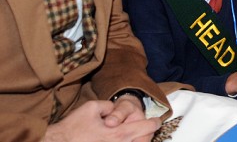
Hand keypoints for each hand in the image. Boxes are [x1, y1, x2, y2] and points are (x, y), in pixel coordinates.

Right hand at [42, 100, 160, 141]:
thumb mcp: (92, 107)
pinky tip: (123, 139)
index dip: (153, 123)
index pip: (145, 128)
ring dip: (138, 141)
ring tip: (137, 135)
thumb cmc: (73, 127)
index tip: (156, 120)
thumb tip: (114, 109)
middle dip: (147, 135)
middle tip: (148, 128)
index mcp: (119, 134)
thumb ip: (109, 105)